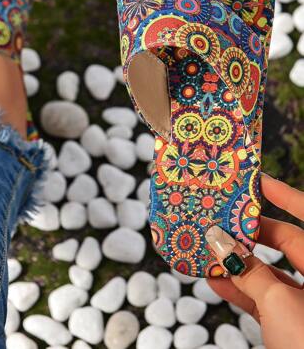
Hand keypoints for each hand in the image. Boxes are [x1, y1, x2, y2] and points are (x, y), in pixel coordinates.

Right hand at [207, 174, 303, 348]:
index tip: (255, 178)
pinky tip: (215, 281)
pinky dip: (242, 290)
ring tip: (210, 247)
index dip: (284, 195)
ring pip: (272, 272)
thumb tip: (220, 242)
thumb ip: (248, 269)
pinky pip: (266, 299)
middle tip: (220, 216)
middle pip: (287, 242)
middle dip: (250, 231)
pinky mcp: (294, 325)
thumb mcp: (279, 301)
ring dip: (240, 262)